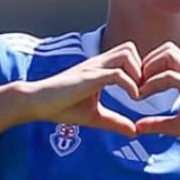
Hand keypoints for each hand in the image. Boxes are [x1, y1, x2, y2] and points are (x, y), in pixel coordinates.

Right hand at [20, 41, 142, 136]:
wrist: (36, 103)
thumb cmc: (61, 107)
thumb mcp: (95, 116)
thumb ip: (115, 122)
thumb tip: (135, 132)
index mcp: (99, 69)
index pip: (127, 56)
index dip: (139, 71)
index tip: (142, 92)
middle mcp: (98, 63)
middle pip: (129, 48)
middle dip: (141, 68)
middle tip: (141, 90)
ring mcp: (93, 68)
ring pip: (126, 55)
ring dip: (137, 74)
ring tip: (136, 95)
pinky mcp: (89, 77)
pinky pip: (117, 74)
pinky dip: (130, 85)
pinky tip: (132, 99)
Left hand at [134, 43, 179, 144]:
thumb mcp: (177, 126)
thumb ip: (157, 124)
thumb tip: (137, 127)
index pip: (167, 57)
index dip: (148, 67)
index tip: (137, 87)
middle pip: (167, 49)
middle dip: (148, 61)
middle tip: (137, 83)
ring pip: (169, 54)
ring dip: (151, 67)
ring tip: (141, 87)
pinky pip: (170, 76)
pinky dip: (153, 83)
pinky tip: (143, 95)